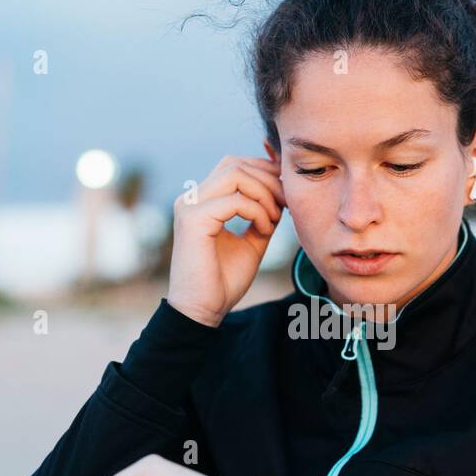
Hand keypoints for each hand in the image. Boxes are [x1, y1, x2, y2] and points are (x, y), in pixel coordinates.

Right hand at [166, 142, 285, 325]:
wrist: (203, 311)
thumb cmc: (223, 281)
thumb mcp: (252, 241)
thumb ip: (262, 215)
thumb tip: (281, 192)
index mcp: (202, 201)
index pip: (233, 166)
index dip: (264, 172)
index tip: (286, 195)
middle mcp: (192, 199)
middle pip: (234, 164)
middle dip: (267, 179)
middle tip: (286, 205)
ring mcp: (189, 207)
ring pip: (234, 174)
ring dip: (264, 193)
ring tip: (274, 218)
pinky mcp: (192, 220)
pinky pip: (234, 201)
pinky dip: (257, 211)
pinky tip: (264, 229)